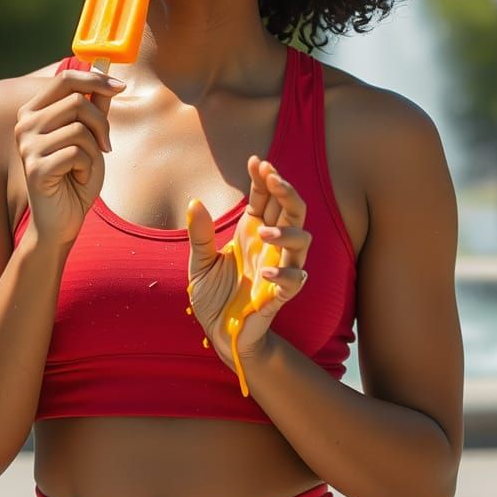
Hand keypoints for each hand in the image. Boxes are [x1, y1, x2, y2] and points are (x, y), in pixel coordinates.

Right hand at [15, 68, 125, 244]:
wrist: (61, 220)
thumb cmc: (75, 177)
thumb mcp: (90, 138)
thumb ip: (95, 109)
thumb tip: (110, 81)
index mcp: (33, 112)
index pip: (65, 79)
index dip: (95, 78)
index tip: (121, 88)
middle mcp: (25, 125)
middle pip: (77, 102)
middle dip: (101, 124)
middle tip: (105, 146)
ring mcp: (27, 146)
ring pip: (80, 129)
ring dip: (94, 150)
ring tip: (85, 166)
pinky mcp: (36, 168)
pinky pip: (77, 154)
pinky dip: (88, 167)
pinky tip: (78, 178)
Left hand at [186, 155, 311, 394]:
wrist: (220, 335)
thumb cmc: (214, 297)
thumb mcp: (199, 264)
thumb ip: (199, 235)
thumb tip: (195, 202)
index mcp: (252, 232)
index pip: (265, 198)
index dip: (264, 178)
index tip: (256, 161)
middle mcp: (269, 246)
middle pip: (292, 210)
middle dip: (286, 191)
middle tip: (273, 178)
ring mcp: (278, 269)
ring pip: (302, 241)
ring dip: (287, 232)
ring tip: (263, 232)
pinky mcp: (279, 295)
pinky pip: (294, 280)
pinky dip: (284, 274)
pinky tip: (264, 272)